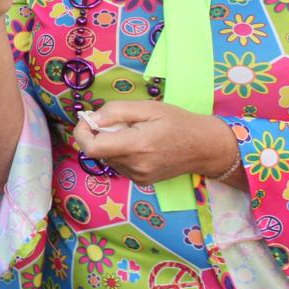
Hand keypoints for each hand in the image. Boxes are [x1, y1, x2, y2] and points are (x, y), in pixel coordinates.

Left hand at [72, 100, 241, 186]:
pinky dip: (120, 152)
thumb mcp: (148, 108)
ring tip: (134, 133)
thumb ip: (116, 112)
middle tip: (119, 122)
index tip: (88, 120)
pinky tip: (139, 145)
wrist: (205, 147)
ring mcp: (138, 176)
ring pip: (107, 158)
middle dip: (99, 134)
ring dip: (110, 144)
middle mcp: (135, 166)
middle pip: (98, 151)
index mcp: (136, 146)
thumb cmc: (178, 122)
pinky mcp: (141, 181)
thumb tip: (92, 119)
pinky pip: (118, 165)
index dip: (82, 132)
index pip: (92, 147)